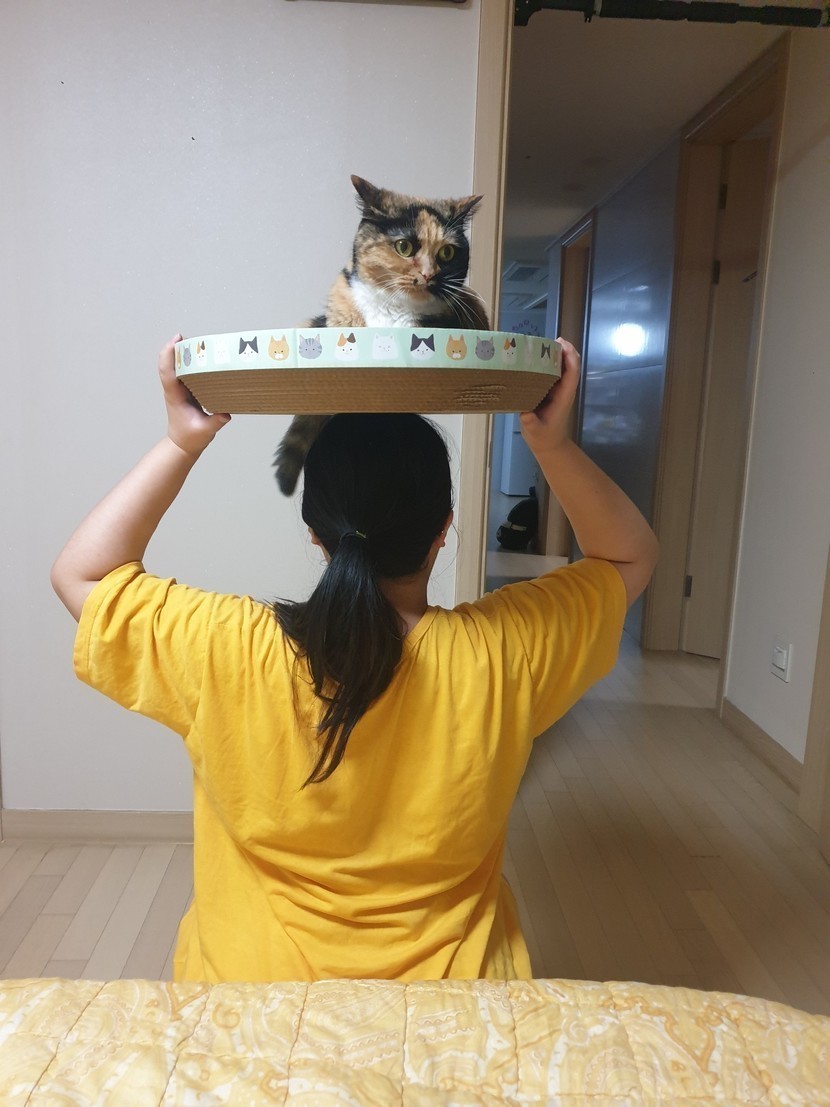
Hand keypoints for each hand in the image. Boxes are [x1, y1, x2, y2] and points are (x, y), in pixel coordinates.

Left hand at [160, 335, 230, 456]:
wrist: (182, 445)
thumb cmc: (191, 438)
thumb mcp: (205, 431)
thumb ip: (215, 422)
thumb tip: (226, 414)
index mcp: (175, 396)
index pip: (168, 372)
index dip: (169, 355)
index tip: (176, 341)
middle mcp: (175, 390)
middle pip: (170, 364)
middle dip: (176, 348)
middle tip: (188, 336)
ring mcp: (179, 390)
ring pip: (175, 367)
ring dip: (182, 354)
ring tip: (195, 342)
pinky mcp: (185, 392)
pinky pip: (183, 373)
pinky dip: (189, 363)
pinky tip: (200, 358)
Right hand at [519, 338, 579, 457]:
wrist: (548, 444)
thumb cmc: (543, 437)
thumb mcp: (535, 431)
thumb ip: (531, 422)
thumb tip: (525, 413)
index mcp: (563, 396)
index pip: (572, 373)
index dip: (569, 357)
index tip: (561, 344)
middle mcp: (563, 390)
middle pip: (570, 365)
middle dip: (564, 351)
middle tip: (549, 339)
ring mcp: (558, 390)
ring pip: (561, 368)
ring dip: (555, 355)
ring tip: (541, 344)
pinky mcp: (550, 391)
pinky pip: (552, 373)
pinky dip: (546, 363)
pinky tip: (534, 358)